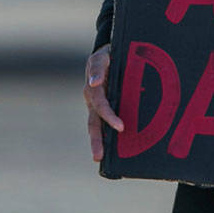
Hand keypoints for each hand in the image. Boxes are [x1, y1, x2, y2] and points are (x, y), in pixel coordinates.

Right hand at [84, 44, 123, 161]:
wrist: (110, 53)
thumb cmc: (109, 55)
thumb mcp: (104, 56)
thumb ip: (98, 67)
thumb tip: (93, 83)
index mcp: (94, 87)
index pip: (101, 104)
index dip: (109, 116)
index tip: (121, 127)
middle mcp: (92, 98)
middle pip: (94, 122)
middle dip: (96, 139)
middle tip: (98, 157)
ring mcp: (95, 104)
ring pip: (95, 126)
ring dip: (97, 142)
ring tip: (98, 159)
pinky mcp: (102, 108)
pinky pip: (102, 124)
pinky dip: (105, 137)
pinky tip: (112, 151)